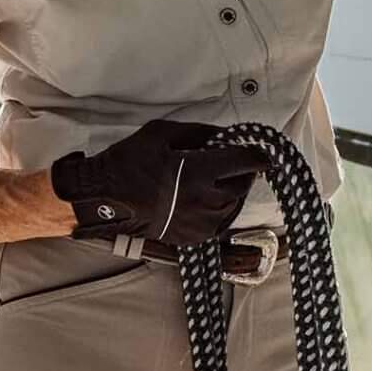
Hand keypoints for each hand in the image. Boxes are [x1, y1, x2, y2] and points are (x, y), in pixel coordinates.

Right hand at [47, 118, 261, 247]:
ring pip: (234, 206)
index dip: (260, 155)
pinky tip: (209, 200)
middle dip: (243, 171)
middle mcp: (206, 200)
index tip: (266, 153)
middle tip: (233, 162)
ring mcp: (200, 223)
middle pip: (243, 185)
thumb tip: (222, 136)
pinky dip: (221, 209)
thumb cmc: (130, 162)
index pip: (245, 162)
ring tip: (220, 180)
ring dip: (233, 191)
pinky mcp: (192, 237)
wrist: (105, 199)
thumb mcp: (162, 134)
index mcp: (200, 172)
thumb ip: (198, 133)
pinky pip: (219, 223)